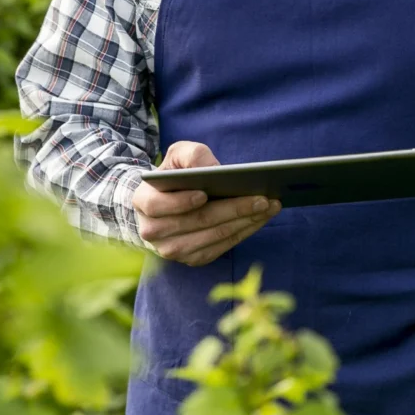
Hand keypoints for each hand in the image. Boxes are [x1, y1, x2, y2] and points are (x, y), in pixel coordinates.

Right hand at [132, 141, 279, 265]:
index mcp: (144, 202)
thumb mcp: (179, 155)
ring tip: (270, 206)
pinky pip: (221, 247)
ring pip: (213, 237)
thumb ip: (192, 156)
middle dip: (233, 209)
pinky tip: (262, 218)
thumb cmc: (176, 175)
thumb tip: (213, 170)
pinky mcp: (192, 259)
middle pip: (197, 222)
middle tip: (262, 198)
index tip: (204, 193)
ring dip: (245, 222)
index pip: (159, 206)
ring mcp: (172, 249)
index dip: (181, 202)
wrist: (168, 202)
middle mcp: (153, 231)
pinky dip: (244, 232)